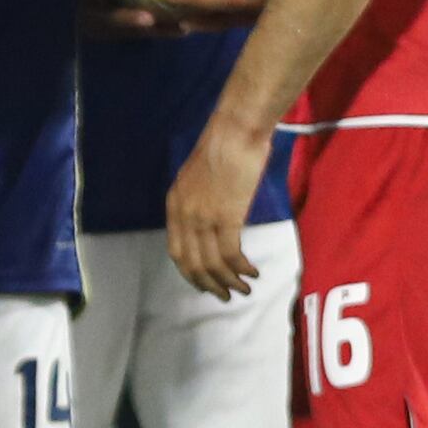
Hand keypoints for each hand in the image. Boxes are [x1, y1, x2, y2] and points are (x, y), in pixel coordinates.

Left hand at [166, 113, 275, 295]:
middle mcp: (184, 215)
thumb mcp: (199, 178)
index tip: (206, 284)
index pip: (177, 252)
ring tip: (244, 289)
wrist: (235, 131)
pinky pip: (231, 255)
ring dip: (229, 282)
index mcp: (174, 205)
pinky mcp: (226, 217)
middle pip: (192, 264)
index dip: (191, 274)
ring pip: (212, 264)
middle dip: (209, 285)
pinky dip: (242, 269)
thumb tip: (213, 221)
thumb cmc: (223, 147)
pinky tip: (252, 273)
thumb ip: (200, 201)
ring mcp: (204, 218)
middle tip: (225, 296)